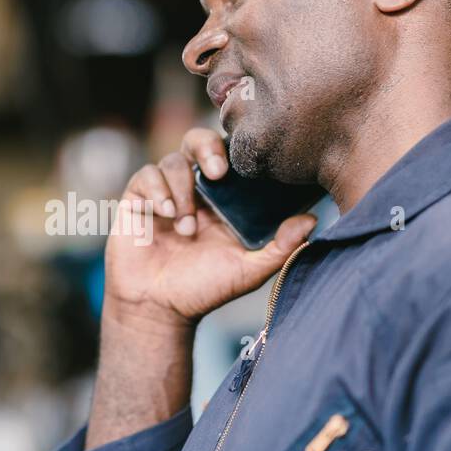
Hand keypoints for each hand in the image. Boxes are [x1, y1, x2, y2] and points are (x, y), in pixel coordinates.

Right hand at [105, 128, 316, 328]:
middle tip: (217, 173)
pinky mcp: (137, 199)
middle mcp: (194, 189)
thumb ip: (280, 247)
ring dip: (182, 190)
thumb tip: (313, 220)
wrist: (156, 309)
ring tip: (186, 227)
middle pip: (198, 141)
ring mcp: (165, 192)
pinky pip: (146, 176)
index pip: (231, 156)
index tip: (246, 164)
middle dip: (207, 148)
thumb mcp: (247, 270)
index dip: (237, 150)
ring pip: (172, 161)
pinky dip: (157, 191)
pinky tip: (166, 215)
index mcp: (222, 198)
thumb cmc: (203, 290)